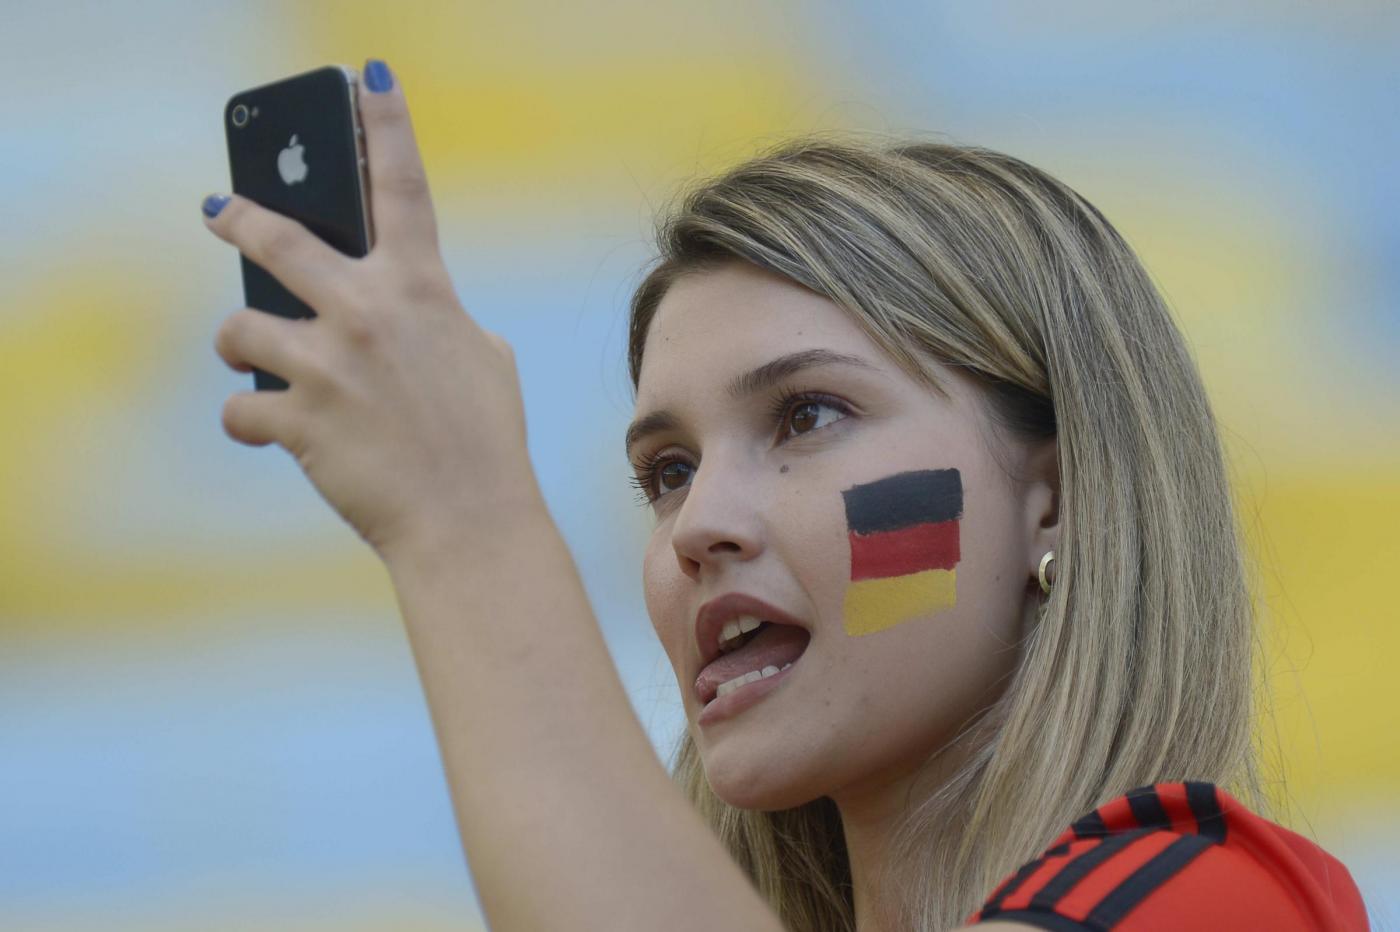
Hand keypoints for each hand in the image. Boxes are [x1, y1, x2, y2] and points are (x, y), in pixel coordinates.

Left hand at [206, 59, 537, 562]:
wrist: (470, 521)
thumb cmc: (486, 442)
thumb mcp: (485, 362)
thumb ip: (444, 321)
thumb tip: (409, 313)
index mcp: (423, 289)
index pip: (403, 186)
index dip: (385, 123)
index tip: (366, 79)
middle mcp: (369, 313)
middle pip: (277, 238)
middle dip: (238, 217)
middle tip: (219, 210)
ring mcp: (329, 366)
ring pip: (237, 328)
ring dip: (235, 343)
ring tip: (249, 359)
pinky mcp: (299, 420)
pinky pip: (242, 409)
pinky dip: (251, 421)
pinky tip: (271, 432)